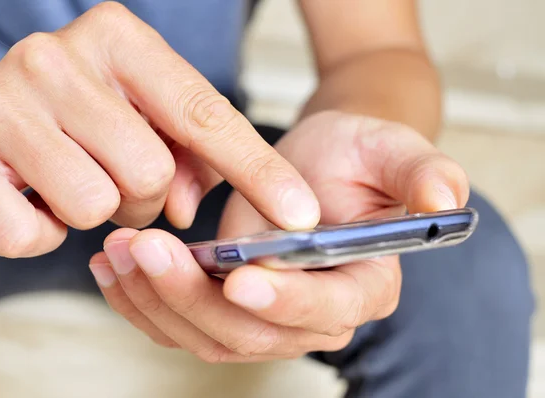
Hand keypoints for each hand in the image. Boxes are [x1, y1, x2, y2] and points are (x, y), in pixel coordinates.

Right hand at [0, 2, 318, 257]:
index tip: (300, 216)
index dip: (260, 171)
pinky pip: (33, 236)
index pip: (206, 114)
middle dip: (144, 196)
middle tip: (113, 176)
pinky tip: (27, 198)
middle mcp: (57, 57)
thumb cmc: (71, 116)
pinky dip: (40, 233)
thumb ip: (186, 154)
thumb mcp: (138, 114)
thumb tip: (193, 207)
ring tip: (69, 181)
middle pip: (151, 172)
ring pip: (97, 206)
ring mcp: (1, 103)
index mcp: (118, 36)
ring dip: (96, 213)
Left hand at [88, 111, 468, 361]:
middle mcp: (315, 315)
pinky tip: (113, 269)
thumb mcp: (391, 150)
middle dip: (194, 297)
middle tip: (147, 250)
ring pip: (208, 334)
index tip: (240, 275)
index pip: (327, 307)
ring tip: (116, 254)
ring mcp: (267, 319)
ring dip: (157, 300)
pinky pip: (183, 323)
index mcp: (364, 283)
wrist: (319, 164)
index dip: (286, 299)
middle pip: (253, 333)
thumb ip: (421, 172)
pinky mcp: (228, 309)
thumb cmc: (355, 157)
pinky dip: (144, 302)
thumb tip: (442, 199)